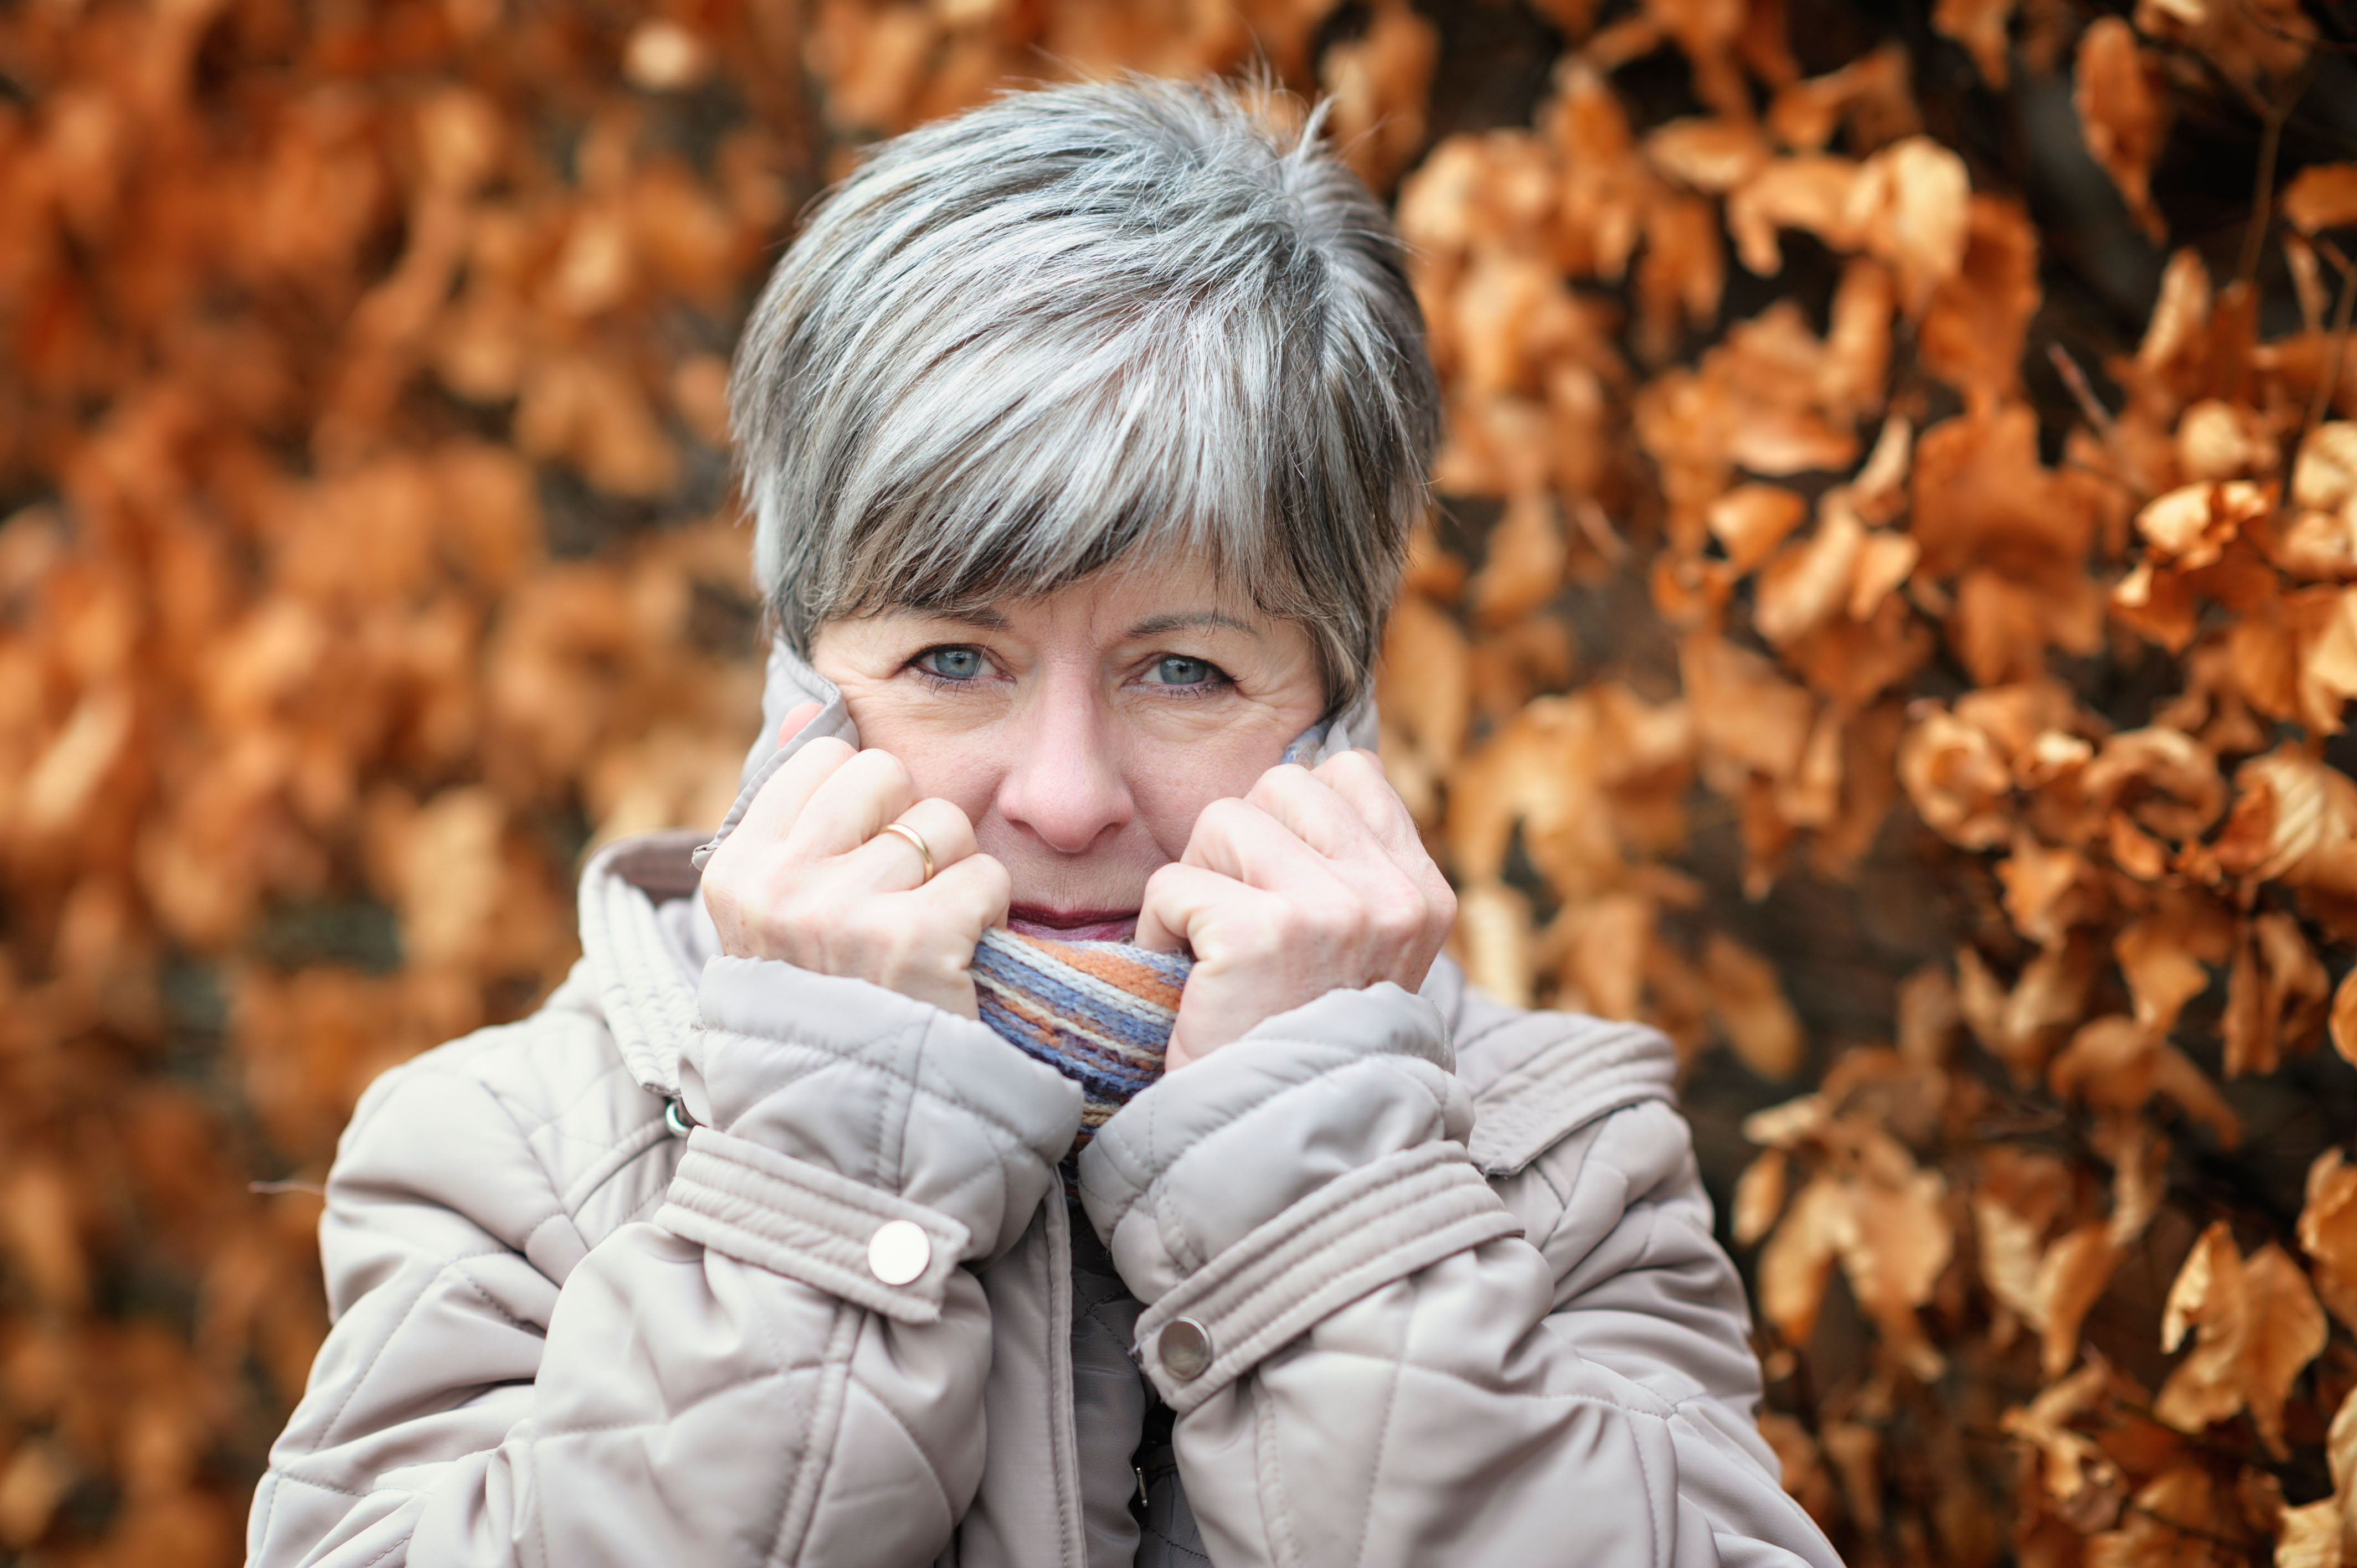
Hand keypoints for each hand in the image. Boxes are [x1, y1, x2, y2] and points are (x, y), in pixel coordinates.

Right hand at [701, 705, 1009, 1017]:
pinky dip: (988, 915)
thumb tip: (811, 710)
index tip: (859, 864)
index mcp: (738, 871)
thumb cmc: (827, 1003)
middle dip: (912, 828)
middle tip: (902, 899)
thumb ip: (790, 808)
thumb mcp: (778, 912)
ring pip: (945, 824)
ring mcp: (843, 912)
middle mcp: (779, 886)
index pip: (823, 757)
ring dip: (956, 877)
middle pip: (887, 774)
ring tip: (927, 937)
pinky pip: (985, 874)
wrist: (856, 1124)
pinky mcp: (914, 940)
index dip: (864, 803)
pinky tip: (958, 957)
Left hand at [1136, 750, 1455, 1069]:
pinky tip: (1190, 987)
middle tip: (1238, 933)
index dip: (1290, 821)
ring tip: (1213, 960)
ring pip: (1222, 819)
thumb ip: (1345, 871)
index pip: (1349, 773)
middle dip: (1237, 848)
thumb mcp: (1356, 956)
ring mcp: (1334, 911)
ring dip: (1196, 886)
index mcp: (1423, 896)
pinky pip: (1173, 882)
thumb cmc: (1297, 1049)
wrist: (1275, 1154)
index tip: (1278, 893)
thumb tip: (1291, 777)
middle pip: (1279, 785)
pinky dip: (1159, 931)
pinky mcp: (1265, 932)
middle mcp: (1392, 896)